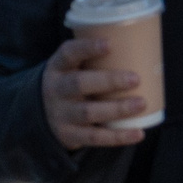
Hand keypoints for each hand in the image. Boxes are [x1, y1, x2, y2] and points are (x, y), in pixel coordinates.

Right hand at [40, 34, 151, 149]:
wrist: (40, 115)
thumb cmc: (69, 84)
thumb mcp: (70, 69)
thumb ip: (94, 61)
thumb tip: (142, 52)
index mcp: (57, 68)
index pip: (68, 54)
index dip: (87, 48)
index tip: (109, 44)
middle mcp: (56, 90)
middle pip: (79, 84)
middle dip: (108, 81)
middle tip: (135, 78)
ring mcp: (61, 114)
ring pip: (88, 112)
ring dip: (117, 108)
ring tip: (141, 103)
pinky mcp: (69, 135)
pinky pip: (95, 138)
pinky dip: (118, 137)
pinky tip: (138, 133)